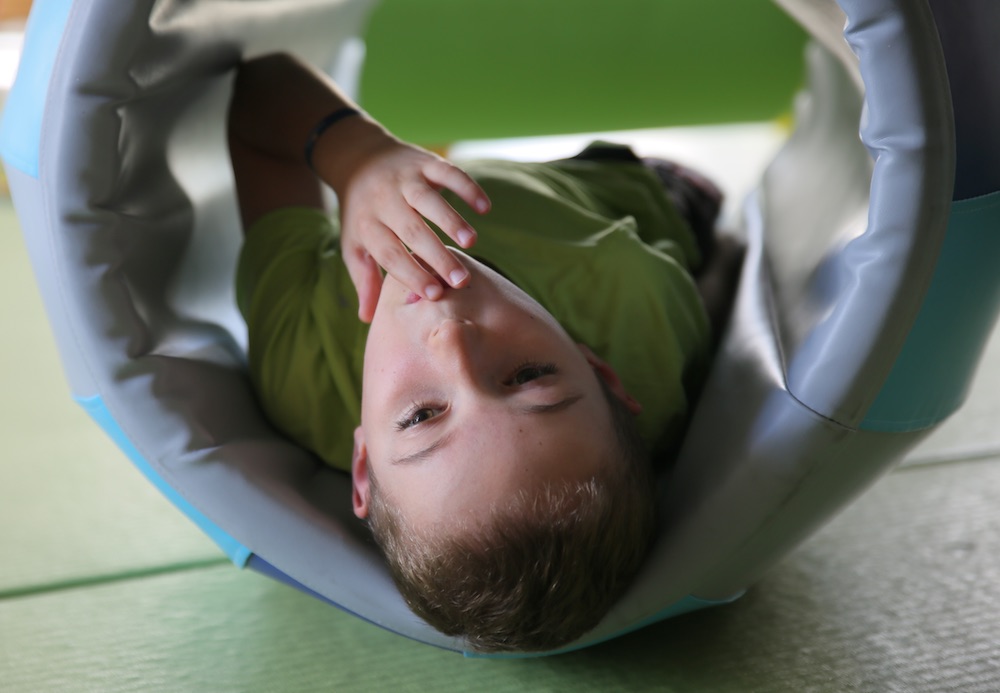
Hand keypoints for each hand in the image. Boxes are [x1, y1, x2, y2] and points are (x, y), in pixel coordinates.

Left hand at [335, 134, 490, 321]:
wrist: (358, 158)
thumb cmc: (362, 213)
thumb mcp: (355, 245)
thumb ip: (365, 279)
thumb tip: (368, 319)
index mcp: (368, 226)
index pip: (390, 254)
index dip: (411, 274)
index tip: (434, 295)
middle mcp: (385, 201)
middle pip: (412, 230)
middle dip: (437, 256)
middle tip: (461, 280)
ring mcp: (405, 179)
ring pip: (428, 199)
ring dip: (451, 220)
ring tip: (471, 243)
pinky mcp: (425, 162)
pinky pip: (448, 173)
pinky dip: (467, 188)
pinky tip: (484, 208)